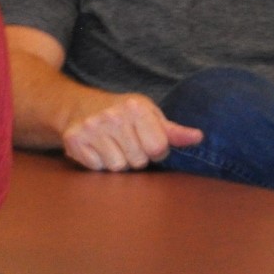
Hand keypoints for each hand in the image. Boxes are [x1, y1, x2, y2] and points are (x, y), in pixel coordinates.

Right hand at [60, 91, 202, 171]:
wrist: (78, 105)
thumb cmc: (123, 113)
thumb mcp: (150, 115)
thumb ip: (173, 131)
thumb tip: (198, 137)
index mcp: (137, 107)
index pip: (158, 147)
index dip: (156, 150)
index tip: (147, 141)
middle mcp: (113, 116)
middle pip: (138, 161)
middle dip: (136, 157)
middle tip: (127, 143)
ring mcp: (91, 127)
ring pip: (117, 167)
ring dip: (117, 161)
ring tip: (112, 145)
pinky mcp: (74, 140)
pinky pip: (97, 167)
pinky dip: (99, 163)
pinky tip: (97, 148)